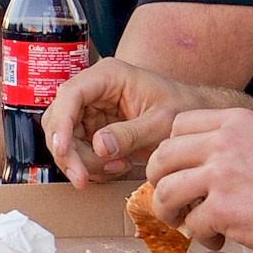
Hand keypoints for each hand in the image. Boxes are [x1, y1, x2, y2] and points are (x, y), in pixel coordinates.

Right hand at [44, 56, 188, 183]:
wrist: (193, 114)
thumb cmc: (183, 109)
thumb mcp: (161, 123)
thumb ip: (131, 134)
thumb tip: (99, 146)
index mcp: (109, 75)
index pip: (70, 95)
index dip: (62, 124)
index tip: (63, 150)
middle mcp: (94, 89)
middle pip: (59, 120)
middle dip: (68, 152)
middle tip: (83, 177)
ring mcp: (91, 108)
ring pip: (64, 138)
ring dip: (82, 161)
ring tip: (117, 168)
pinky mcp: (93, 127)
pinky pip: (77, 150)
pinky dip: (91, 166)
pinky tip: (116, 166)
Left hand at [145, 106, 252, 252]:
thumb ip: (235, 143)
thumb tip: (199, 160)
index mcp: (236, 121)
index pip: (179, 124)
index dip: (172, 149)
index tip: (178, 167)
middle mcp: (225, 142)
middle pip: (163, 155)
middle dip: (160, 180)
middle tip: (171, 198)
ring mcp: (222, 175)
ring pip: (167, 191)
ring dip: (170, 212)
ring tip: (186, 222)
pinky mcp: (223, 209)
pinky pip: (192, 224)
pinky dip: (202, 236)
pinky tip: (221, 238)